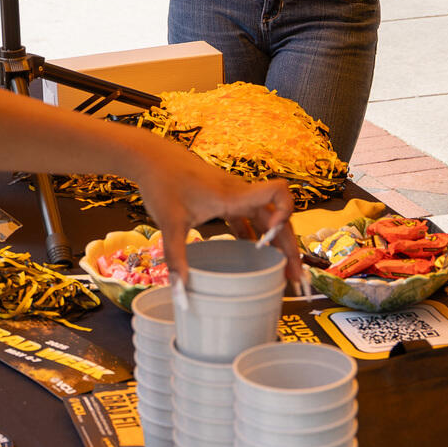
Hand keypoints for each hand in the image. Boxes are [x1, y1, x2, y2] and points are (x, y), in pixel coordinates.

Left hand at [137, 146, 298, 289]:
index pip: (277, 192)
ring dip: (275, 244)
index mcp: (234, 196)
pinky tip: (254, 254)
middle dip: (289, 247)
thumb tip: (182, 289)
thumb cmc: (163, 183)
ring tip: (282, 272)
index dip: (286, 212)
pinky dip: (255, 236)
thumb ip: (176, 256)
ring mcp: (233, 195)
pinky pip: (247, 218)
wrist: (152, 157)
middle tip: (295, 277)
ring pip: (265, 220)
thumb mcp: (169, 223)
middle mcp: (240, 194)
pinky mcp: (223, 198)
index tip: (276, 237)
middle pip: (278, 217)